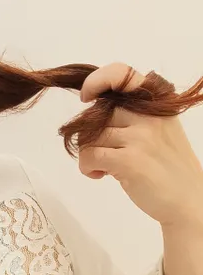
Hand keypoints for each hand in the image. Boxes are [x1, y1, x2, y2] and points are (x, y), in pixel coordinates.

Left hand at [77, 62, 202, 226]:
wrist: (188, 200)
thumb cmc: (168, 167)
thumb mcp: (159, 129)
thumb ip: (132, 114)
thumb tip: (92, 106)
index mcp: (158, 104)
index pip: (122, 74)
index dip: (97, 81)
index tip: (87, 96)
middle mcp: (150, 115)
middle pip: (96, 112)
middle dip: (90, 134)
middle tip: (102, 152)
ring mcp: (140, 137)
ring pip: (88, 136)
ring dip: (87, 155)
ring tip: (103, 167)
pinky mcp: (130, 160)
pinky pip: (89, 155)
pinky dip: (86, 167)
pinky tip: (99, 175)